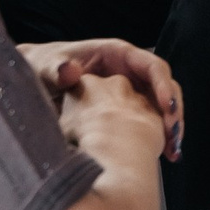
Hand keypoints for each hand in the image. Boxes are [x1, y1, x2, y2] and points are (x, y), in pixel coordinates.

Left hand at [23, 39, 183, 161]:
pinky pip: (152, 120)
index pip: (152, 66)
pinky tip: (163, 156)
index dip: (163, 86)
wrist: (35, 81)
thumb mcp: (47, 67)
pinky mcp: (129, 107)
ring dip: (171, 128)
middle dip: (173, 112)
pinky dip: (160, 137)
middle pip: (165, 87)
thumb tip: (69, 71)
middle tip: (173, 137)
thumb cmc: (43, 68)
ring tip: (172, 152)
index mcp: (118, 54)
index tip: (167, 108)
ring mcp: (132, 89)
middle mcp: (130, 70)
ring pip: (162, 106)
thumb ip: (56, 69)